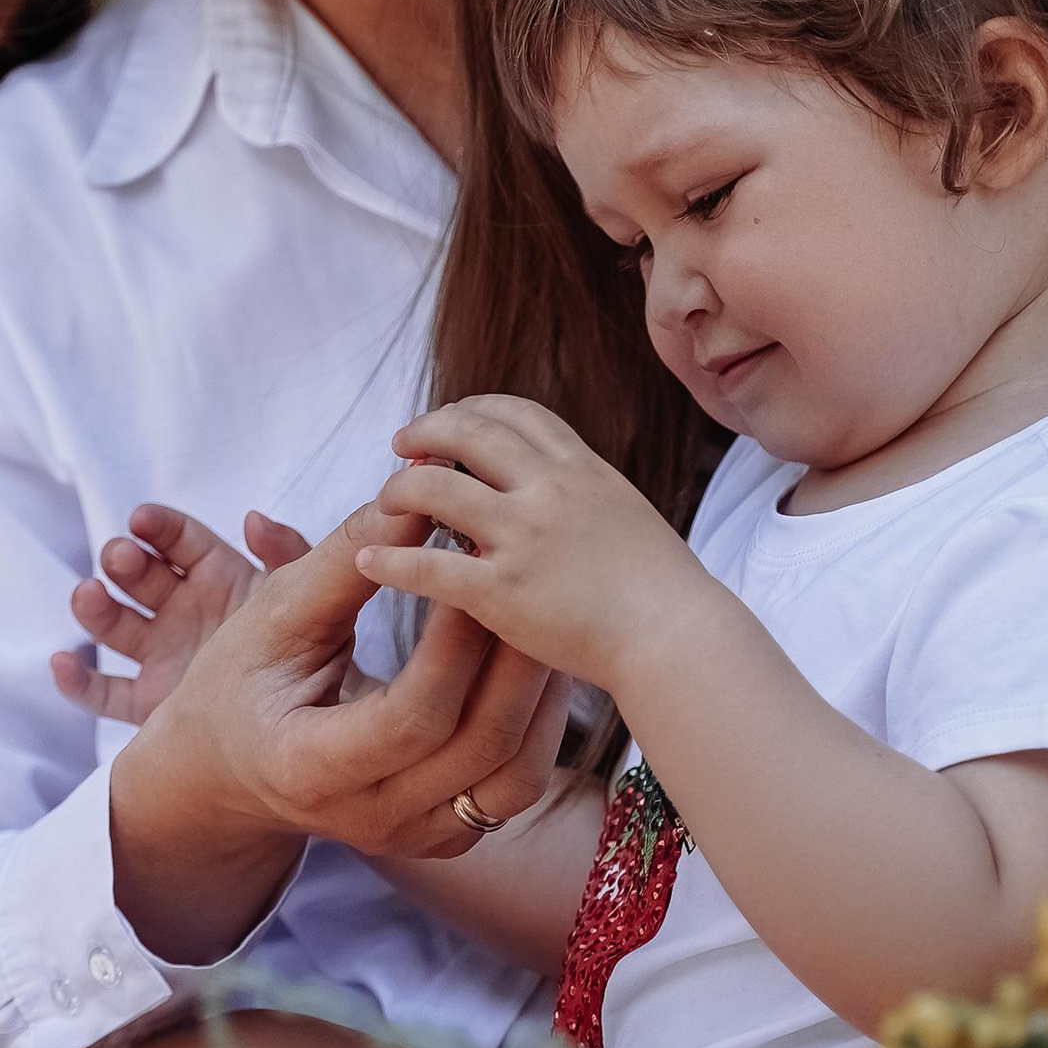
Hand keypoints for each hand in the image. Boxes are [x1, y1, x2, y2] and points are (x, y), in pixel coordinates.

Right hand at [52, 503, 311, 728]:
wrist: (320, 736)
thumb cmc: (321, 663)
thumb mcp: (307, 603)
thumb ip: (288, 556)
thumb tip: (254, 518)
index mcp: (221, 581)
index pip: (181, 542)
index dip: (159, 529)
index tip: (141, 520)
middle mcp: (186, 613)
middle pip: (141, 578)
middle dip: (125, 562)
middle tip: (119, 558)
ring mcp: (163, 658)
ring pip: (116, 626)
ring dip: (96, 607)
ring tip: (88, 596)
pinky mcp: (149, 704)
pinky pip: (104, 692)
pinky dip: (77, 680)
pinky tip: (63, 663)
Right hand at [106, 506, 571, 957]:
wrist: (225, 763)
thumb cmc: (242, 677)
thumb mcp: (274, 611)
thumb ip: (349, 557)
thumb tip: (420, 492)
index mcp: (309, 768)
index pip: (411, 716)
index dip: (455, 642)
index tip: (472, 567)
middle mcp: (369, 819)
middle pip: (478, 746)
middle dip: (514, 654)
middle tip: (530, 576)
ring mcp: (413, 836)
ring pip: (515, 776)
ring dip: (541, 691)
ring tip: (543, 613)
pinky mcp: (446, 837)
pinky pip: (515, 787)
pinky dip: (539, 723)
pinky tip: (538, 661)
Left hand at [352, 393, 690, 694]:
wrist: (678, 638)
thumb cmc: (663, 591)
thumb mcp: (627, 514)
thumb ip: (584, 495)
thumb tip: (555, 489)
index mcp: (582, 468)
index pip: (517, 412)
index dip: (474, 409)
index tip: (451, 419)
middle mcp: (549, 490)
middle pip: (468, 431)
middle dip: (426, 430)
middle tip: (401, 444)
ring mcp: (523, 538)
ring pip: (434, 488)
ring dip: (398, 490)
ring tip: (383, 503)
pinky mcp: (502, 592)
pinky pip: (426, 568)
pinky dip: (388, 561)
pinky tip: (369, 563)